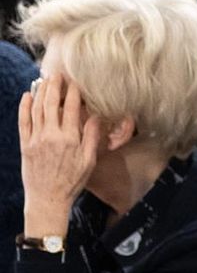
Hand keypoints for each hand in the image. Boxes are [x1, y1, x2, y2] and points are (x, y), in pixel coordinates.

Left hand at [19, 73, 102, 235]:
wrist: (48, 198)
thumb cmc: (72, 182)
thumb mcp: (89, 162)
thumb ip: (92, 138)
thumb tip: (96, 118)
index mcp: (70, 139)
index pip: (71, 109)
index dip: (73, 93)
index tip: (75, 83)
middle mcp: (51, 136)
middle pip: (52, 104)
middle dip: (55, 87)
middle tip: (57, 74)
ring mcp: (36, 139)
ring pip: (37, 109)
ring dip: (40, 92)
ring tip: (44, 80)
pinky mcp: (25, 144)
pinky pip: (23, 120)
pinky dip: (24, 106)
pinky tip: (27, 95)